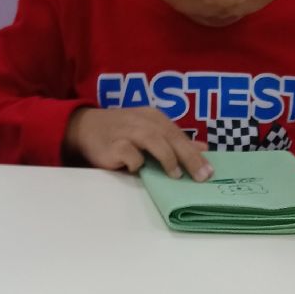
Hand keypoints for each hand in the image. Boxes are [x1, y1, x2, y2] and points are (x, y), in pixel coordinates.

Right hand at [65, 106, 212, 180]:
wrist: (85, 127)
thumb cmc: (121, 132)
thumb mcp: (149, 131)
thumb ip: (174, 141)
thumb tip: (203, 149)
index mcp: (154, 117)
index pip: (179, 134)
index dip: (195, 153)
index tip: (209, 171)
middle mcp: (143, 121)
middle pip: (171, 137)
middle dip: (189, 157)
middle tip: (201, 176)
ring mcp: (127, 132)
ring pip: (153, 141)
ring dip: (167, 158)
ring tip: (176, 175)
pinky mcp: (113, 145)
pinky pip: (130, 154)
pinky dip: (137, 163)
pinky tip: (138, 170)